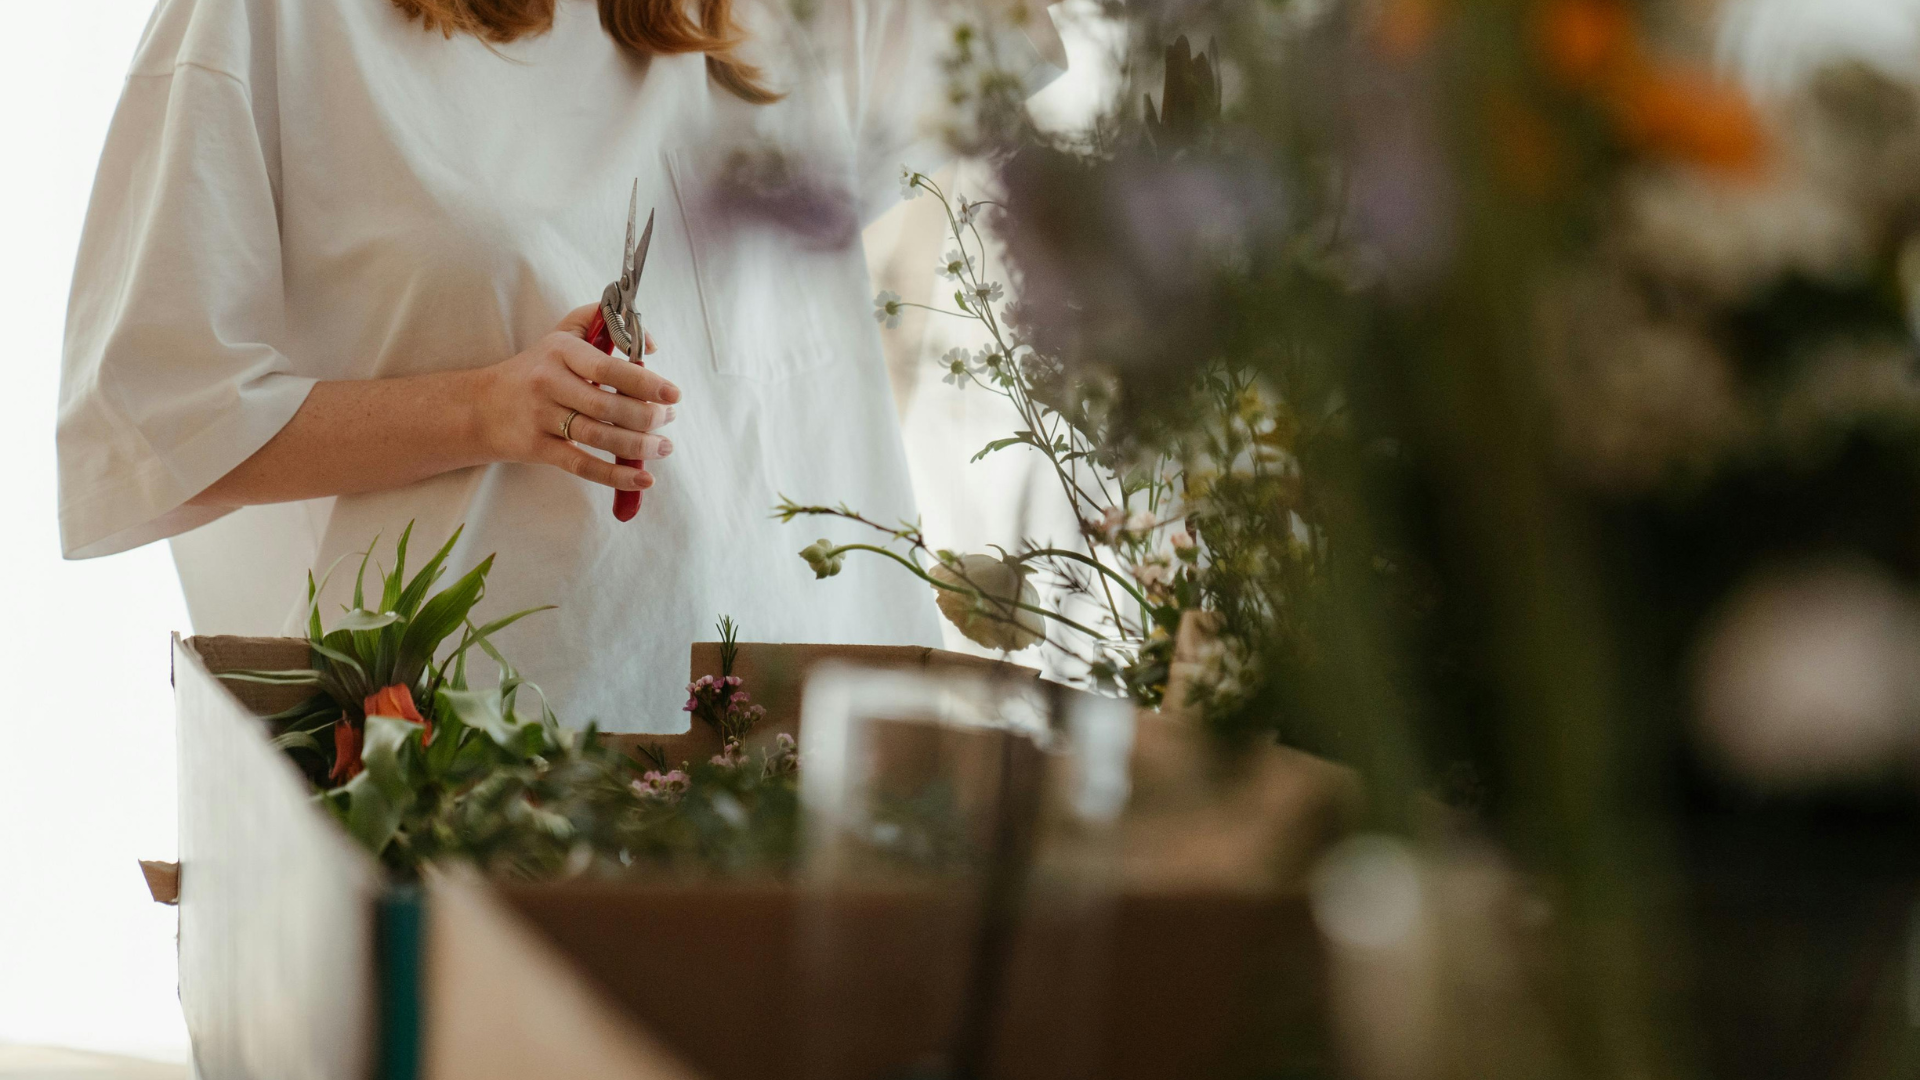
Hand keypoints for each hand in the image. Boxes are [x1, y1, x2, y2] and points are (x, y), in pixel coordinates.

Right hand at [472, 304, 675, 490]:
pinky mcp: (538, 448)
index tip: (673, 393)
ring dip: (639, 445)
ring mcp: (541, 417)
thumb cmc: (535, 369)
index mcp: (561, 351)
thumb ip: (603, 322)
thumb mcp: (562, 334)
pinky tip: (642, 479)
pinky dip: (615, 476)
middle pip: (608, 406)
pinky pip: (582, 465)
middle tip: (669, 419)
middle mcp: (549, 382)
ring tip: (664, 446)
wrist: (480, 407)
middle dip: (648, 417)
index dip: (644, 381)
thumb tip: (650, 343)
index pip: (608, 367)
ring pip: (599, 437)